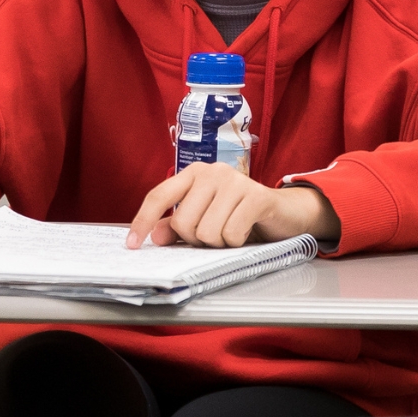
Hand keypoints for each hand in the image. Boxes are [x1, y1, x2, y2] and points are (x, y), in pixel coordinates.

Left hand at [126, 164, 337, 248]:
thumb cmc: (240, 216)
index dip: (142, 221)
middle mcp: (212, 171)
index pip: (158, 196)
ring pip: (206, 232)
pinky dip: (237, 242)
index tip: (132, 244)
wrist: (285, 213)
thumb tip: (154, 236)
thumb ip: (177, 227)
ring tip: (232, 232)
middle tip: (215, 234)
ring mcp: (235, 181)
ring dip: (219, 243)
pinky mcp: (257, 196)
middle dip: (196, 239)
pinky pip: (231, 234)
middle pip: (183, 222)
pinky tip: (246, 231)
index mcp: (194, 174)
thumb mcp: (205, 220)